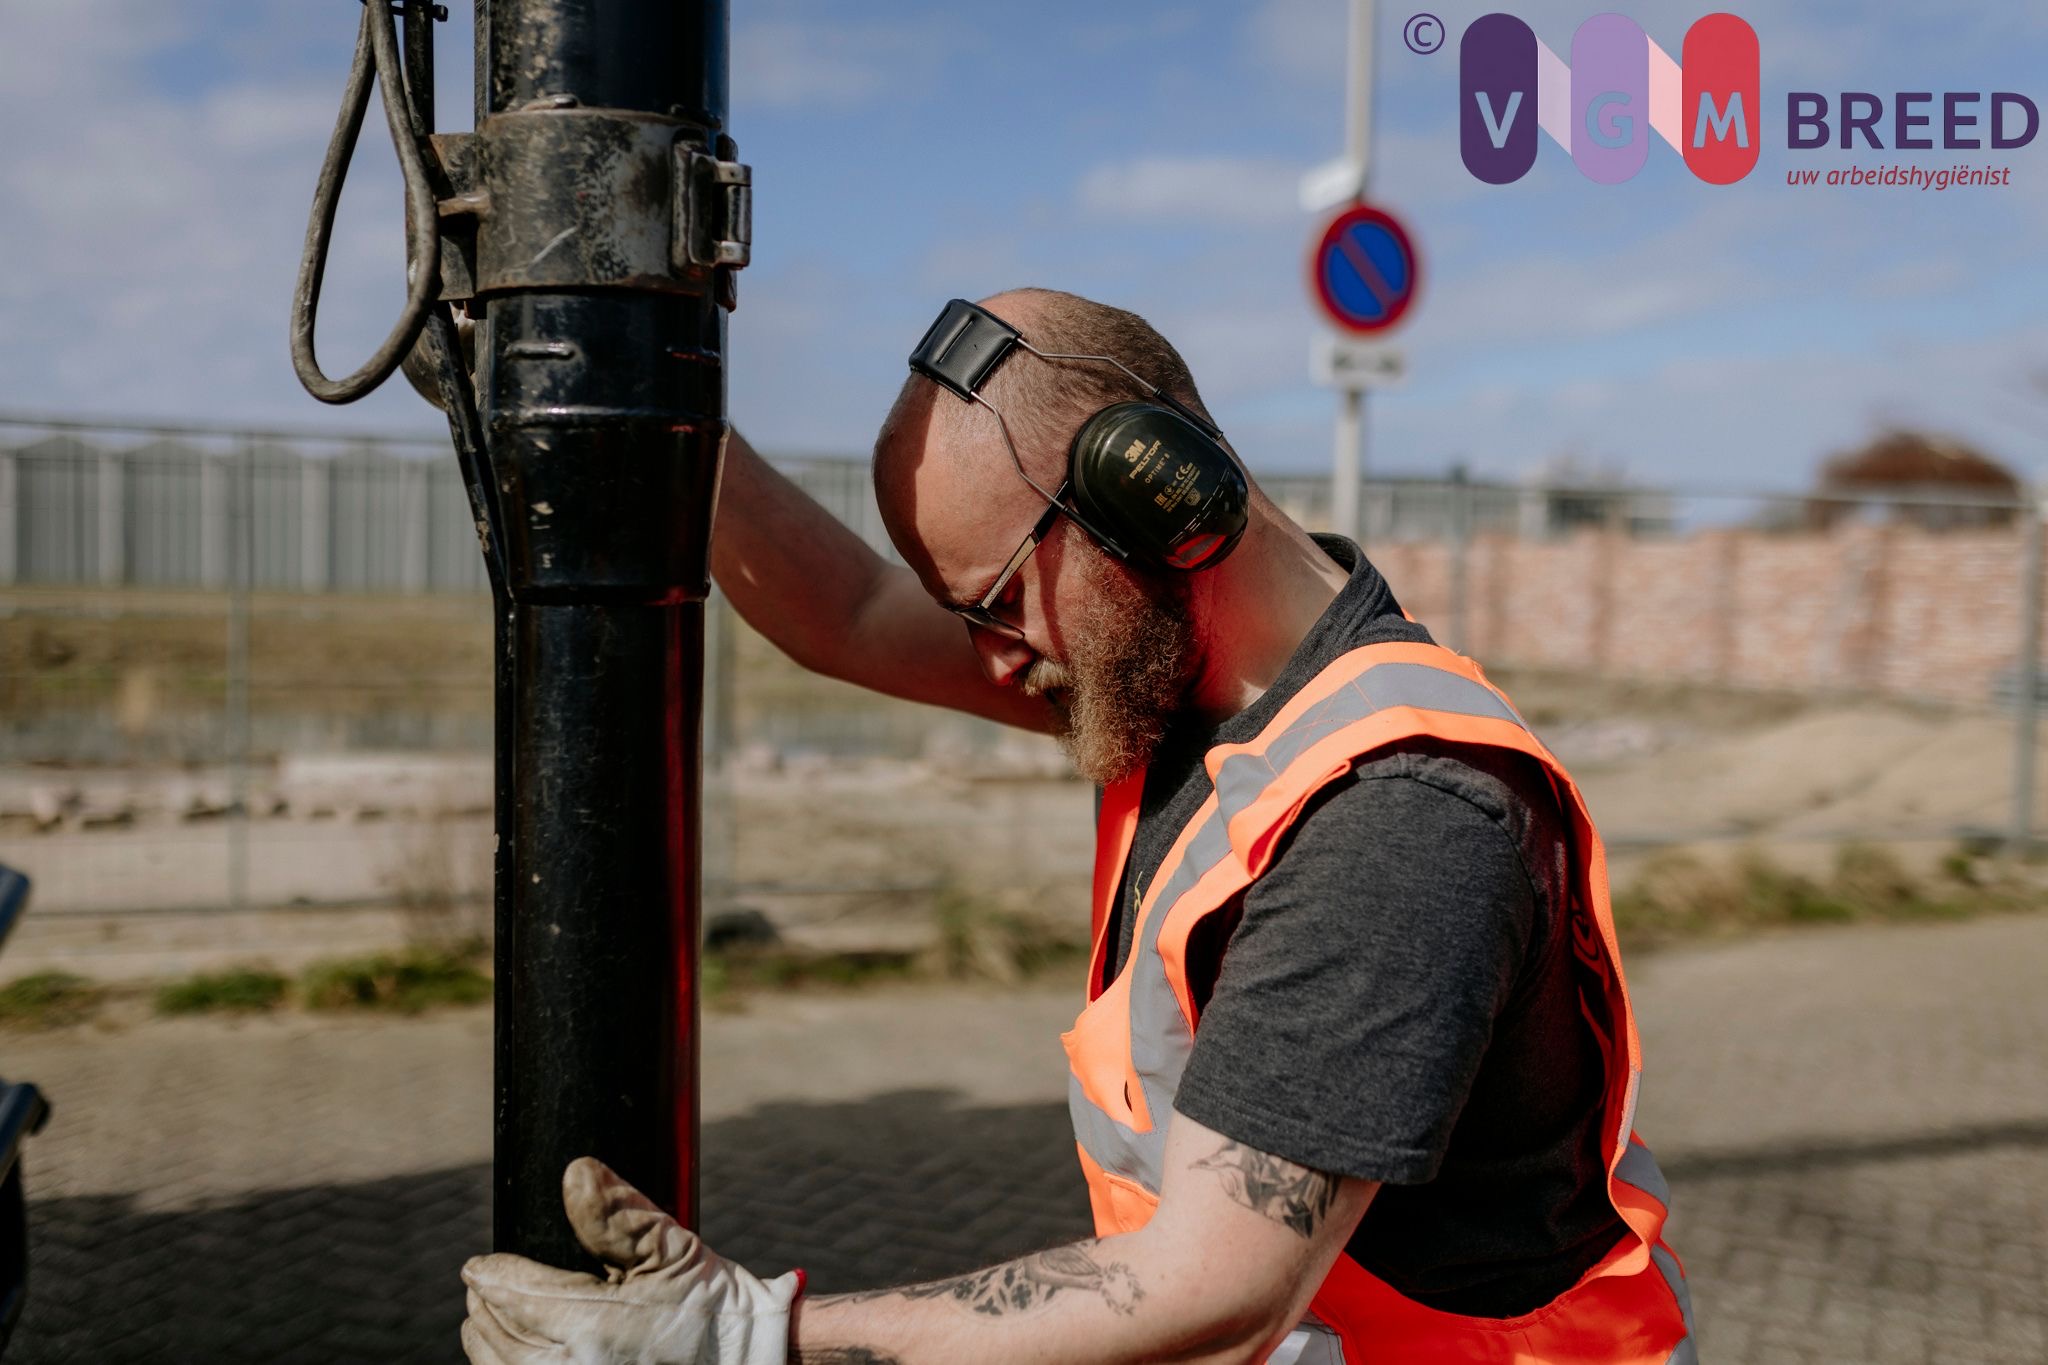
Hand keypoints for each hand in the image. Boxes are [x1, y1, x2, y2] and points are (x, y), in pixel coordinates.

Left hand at [461, 1156, 799, 1364]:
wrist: (749, 1364)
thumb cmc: (714, 1308)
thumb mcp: (672, 1249)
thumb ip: (619, 1214)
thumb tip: (575, 1172)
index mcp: (590, 1324)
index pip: (513, 1294)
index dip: (490, 1275)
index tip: (477, 1265)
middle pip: (498, 1335)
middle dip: (485, 1306)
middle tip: (480, 1286)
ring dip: (489, 1342)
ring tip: (487, 1320)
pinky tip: (517, 1354)